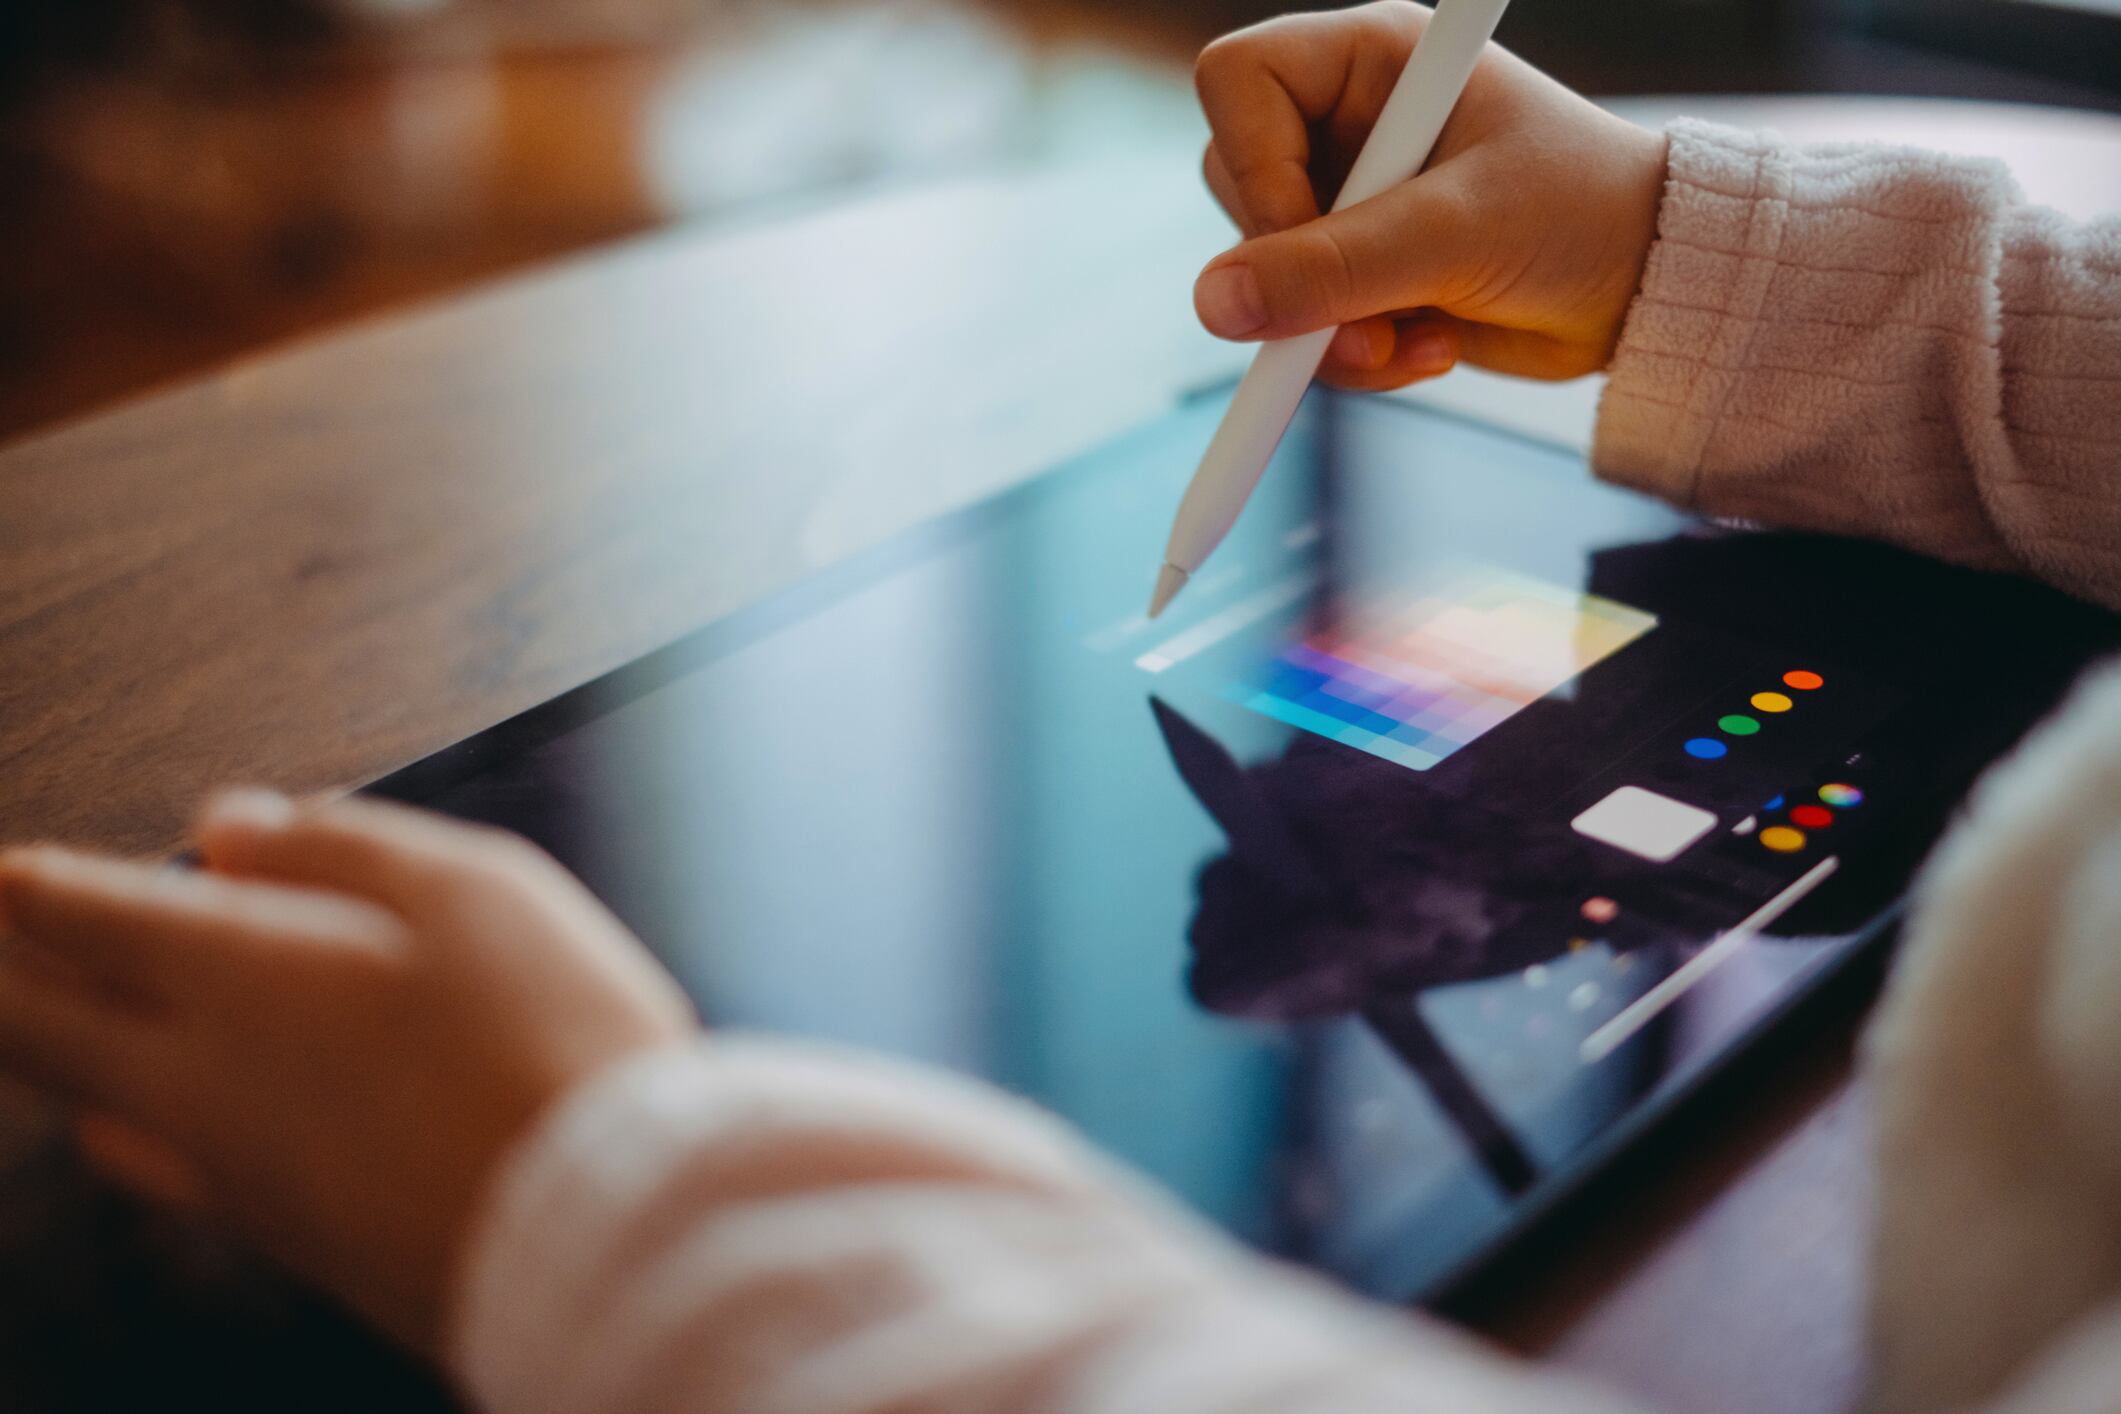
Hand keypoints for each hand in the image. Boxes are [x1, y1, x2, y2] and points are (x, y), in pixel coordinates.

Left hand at [0, 791, 697, 1353]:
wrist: (601, 1223)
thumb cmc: (550, 1044)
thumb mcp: (471, 889)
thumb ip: (340, 845)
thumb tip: (231, 826)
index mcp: (241, 975)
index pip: (79, 918)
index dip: (31, 885)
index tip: (13, 871)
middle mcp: (201, 1079)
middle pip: (34, 1028)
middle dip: (8, 972)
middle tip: (12, 936)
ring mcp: (230, 1170)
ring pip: (87, 1107)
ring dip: (63, 1048)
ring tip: (68, 1010)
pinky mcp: (281, 1236)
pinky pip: (162, 1167)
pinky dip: (134, 1120)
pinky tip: (165, 1112)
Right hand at [1192, 1, 1667, 388]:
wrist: (1648, 290)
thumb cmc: (1582, 217)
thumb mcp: (1457, 235)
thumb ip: (1333, 268)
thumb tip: (1216, 304)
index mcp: (1374, 60)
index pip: (1238, 82)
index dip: (1252, 166)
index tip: (1304, 235)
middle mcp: (1349, 121)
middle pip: (1235, 186)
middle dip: (1298, 274)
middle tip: (1363, 320)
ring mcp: (1351, 200)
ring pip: (1264, 273)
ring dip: (1334, 330)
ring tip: (1418, 338)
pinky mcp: (1363, 271)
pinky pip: (1304, 325)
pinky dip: (1359, 355)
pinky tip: (1433, 346)